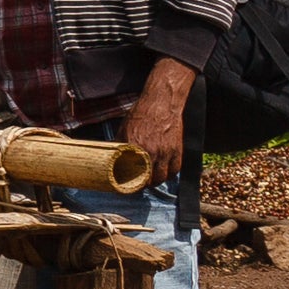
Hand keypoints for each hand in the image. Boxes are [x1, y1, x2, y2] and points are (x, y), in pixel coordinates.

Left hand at [126, 59, 195, 180]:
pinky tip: (163, 174)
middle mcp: (151, 152)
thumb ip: (119, 144)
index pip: (131, 173)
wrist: (161, 103)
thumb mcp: (124, 128)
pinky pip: (175, 169)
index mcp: (135, 147)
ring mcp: (166, 152)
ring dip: (155, 182)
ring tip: (150, 181)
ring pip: (162, 177)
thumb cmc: (141, 114)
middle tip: (138, 184)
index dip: (129, 182)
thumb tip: (111, 156)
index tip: (125, 184)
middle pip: (148, 179)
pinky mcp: (177, 150)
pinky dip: (169, 174)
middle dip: (142, 184)